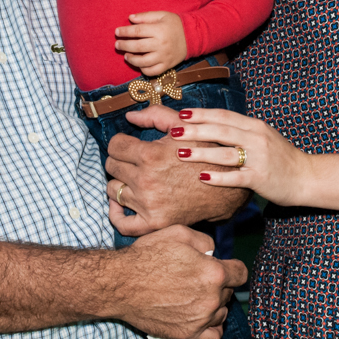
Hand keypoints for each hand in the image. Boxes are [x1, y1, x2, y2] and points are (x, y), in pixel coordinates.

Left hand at [106, 111, 248, 236]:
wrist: (227, 187)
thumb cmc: (206, 153)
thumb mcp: (184, 127)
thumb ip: (155, 115)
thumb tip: (129, 117)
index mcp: (151, 155)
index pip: (115, 145)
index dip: (121, 142)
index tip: (130, 145)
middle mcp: (146, 180)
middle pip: (111, 166)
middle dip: (121, 160)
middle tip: (133, 161)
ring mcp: (148, 204)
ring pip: (113, 190)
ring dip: (121, 183)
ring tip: (133, 179)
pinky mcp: (153, 223)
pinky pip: (122, 222)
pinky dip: (116, 213)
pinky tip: (119, 204)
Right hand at [113, 225, 245, 338]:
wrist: (121, 283)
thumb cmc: (147, 256)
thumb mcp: (178, 233)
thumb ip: (205, 241)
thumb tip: (214, 252)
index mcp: (214, 272)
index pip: (240, 273)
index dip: (232, 268)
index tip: (223, 268)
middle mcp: (211, 297)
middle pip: (229, 292)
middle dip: (218, 284)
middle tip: (197, 279)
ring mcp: (201, 318)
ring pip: (222, 313)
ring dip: (214, 305)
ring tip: (195, 297)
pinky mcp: (188, 334)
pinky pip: (214, 337)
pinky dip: (211, 328)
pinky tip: (202, 318)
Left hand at [115, 11, 186, 75]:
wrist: (192, 36)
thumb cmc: (175, 24)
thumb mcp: (162, 15)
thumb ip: (145, 16)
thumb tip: (130, 18)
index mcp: (159, 30)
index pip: (137, 31)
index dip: (125, 32)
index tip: (117, 32)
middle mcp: (161, 44)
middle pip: (137, 47)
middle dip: (124, 46)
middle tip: (117, 44)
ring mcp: (164, 57)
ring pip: (143, 62)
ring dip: (131, 59)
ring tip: (126, 55)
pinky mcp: (167, 65)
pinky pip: (152, 71)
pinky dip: (143, 69)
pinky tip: (139, 64)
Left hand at [171, 107, 311, 206]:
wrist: (306, 176)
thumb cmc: (279, 157)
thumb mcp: (262, 136)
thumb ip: (240, 130)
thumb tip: (211, 125)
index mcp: (255, 126)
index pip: (224, 116)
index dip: (202, 114)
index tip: (182, 114)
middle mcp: (257, 138)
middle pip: (221, 130)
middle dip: (195, 130)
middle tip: (173, 131)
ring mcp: (259, 158)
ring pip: (225, 153)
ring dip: (201, 152)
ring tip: (180, 152)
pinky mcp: (261, 178)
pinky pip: (236, 177)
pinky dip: (219, 177)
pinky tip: (202, 177)